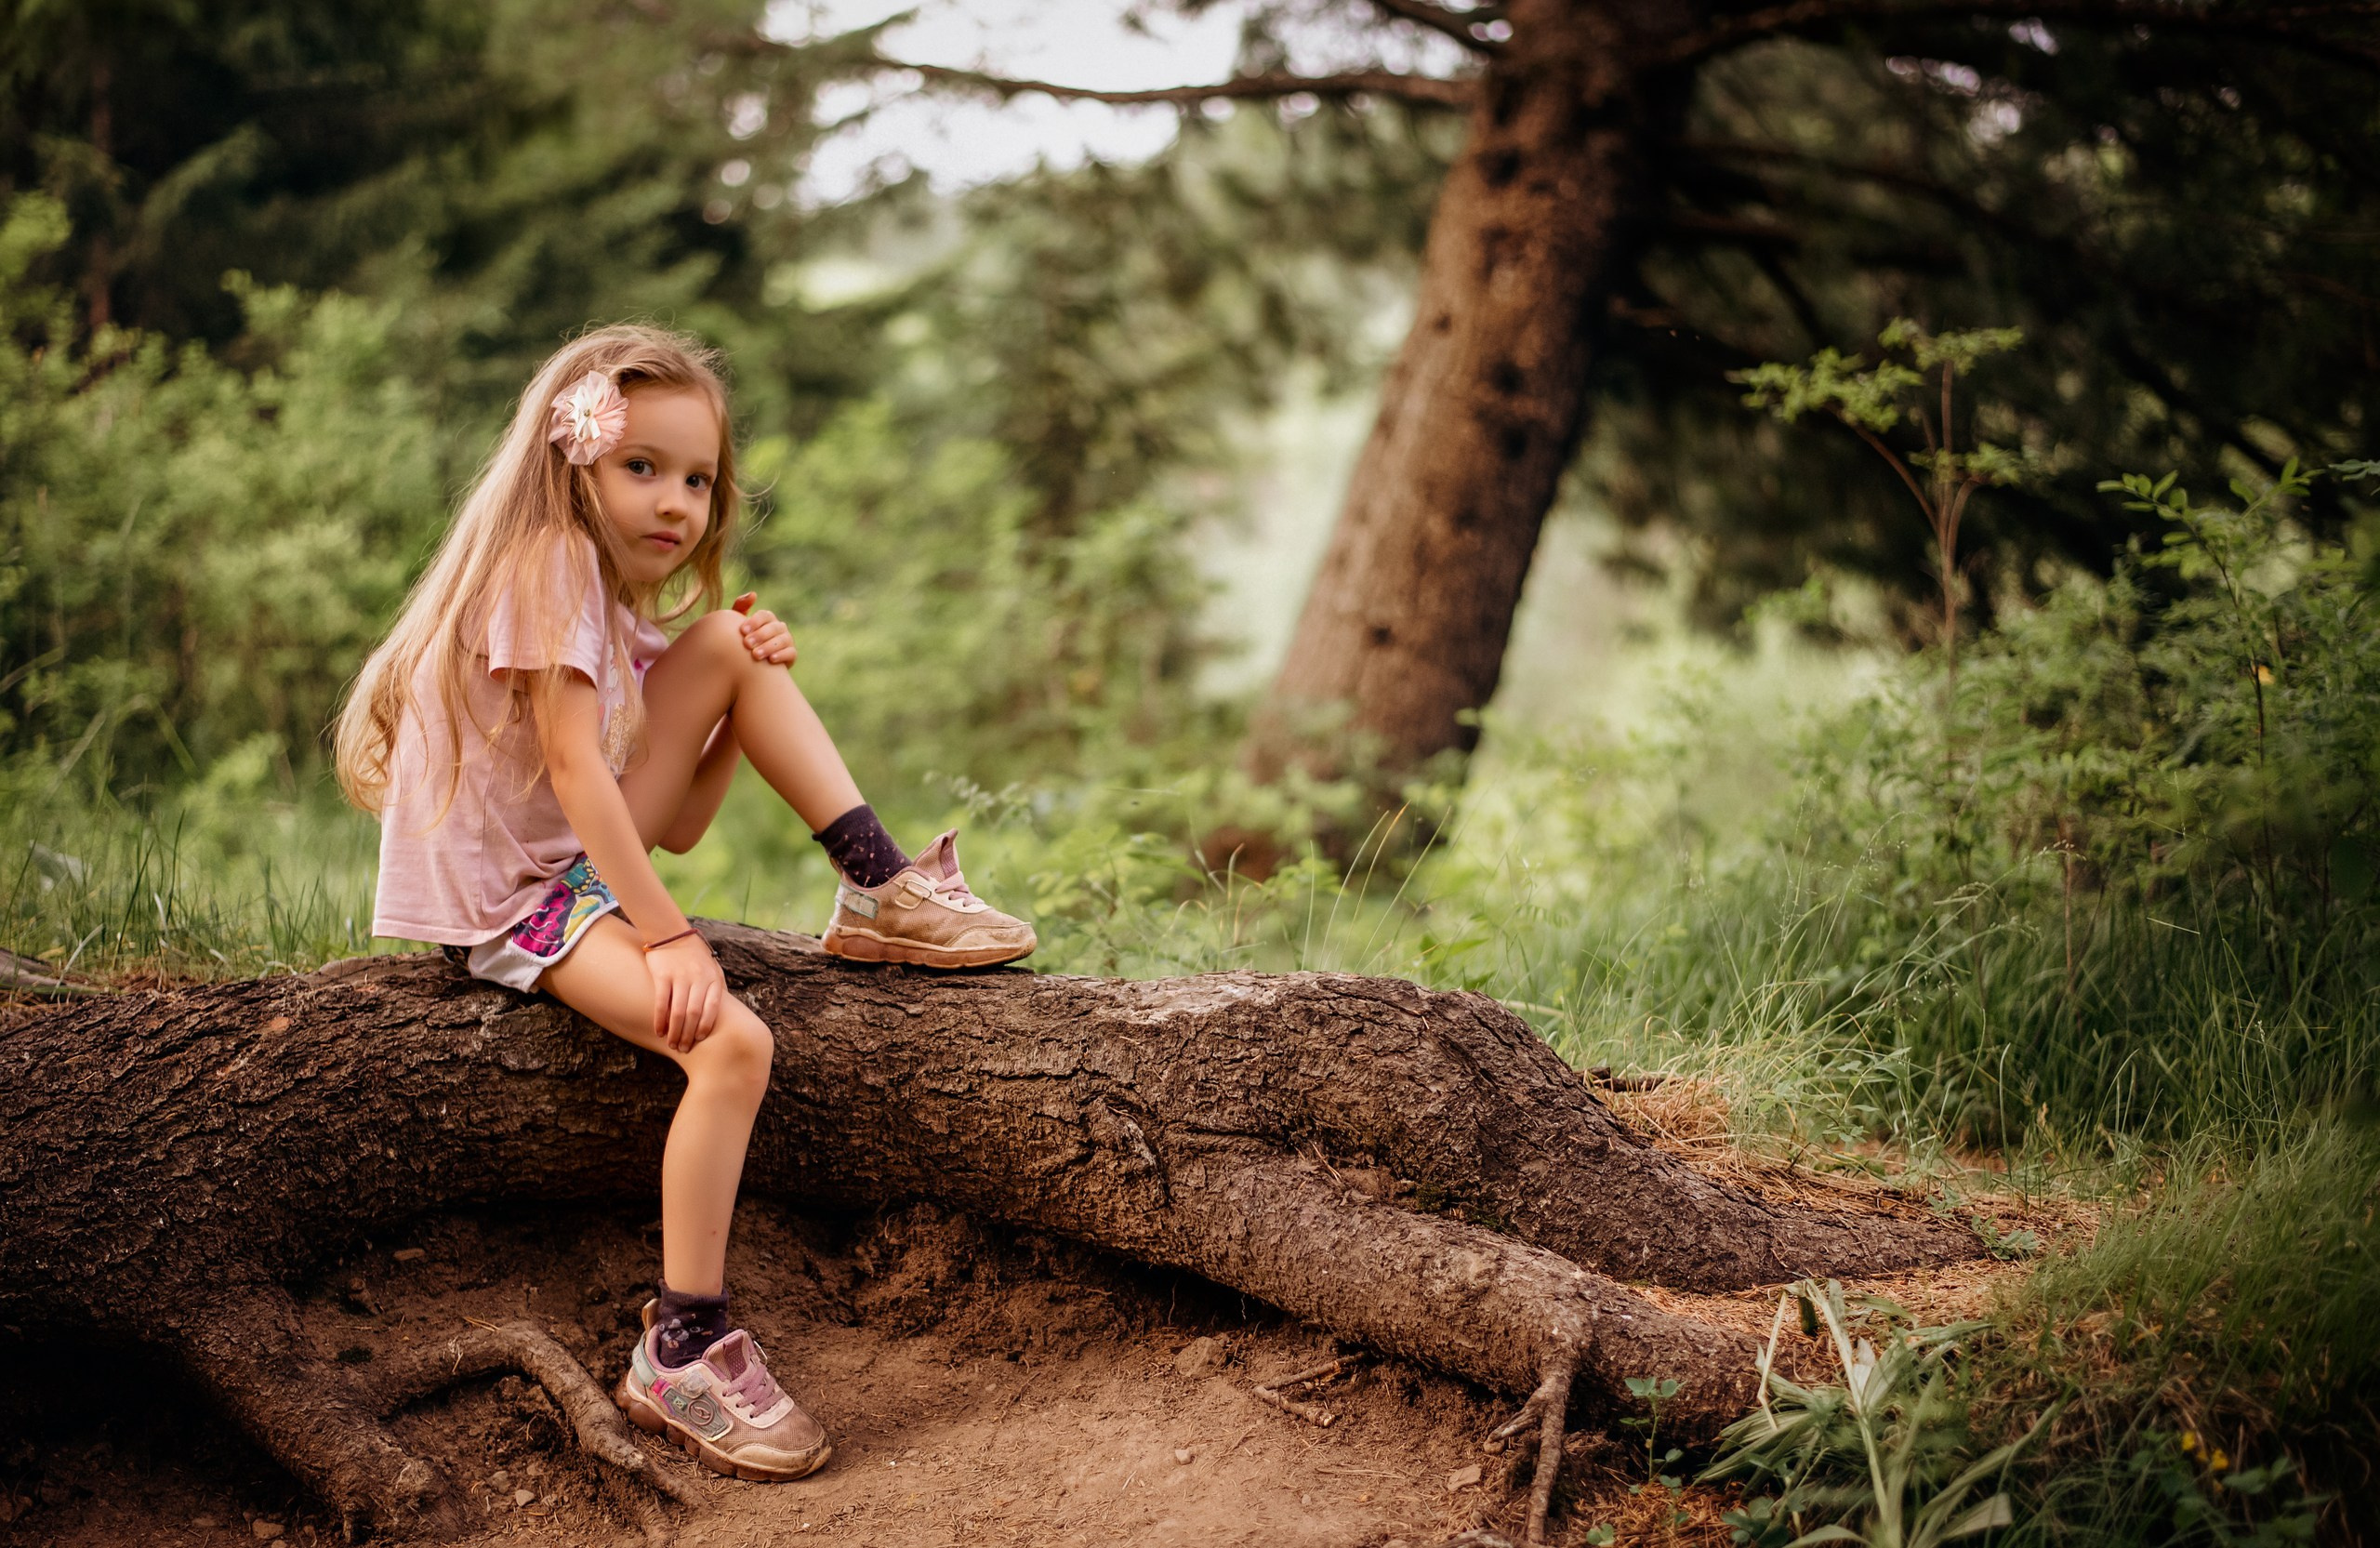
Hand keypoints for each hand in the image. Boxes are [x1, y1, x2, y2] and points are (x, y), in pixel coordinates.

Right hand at [645, 932, 725, 1051]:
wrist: (672, 934)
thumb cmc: (695, 956)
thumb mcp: (712, 969)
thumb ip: (717, 988)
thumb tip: (724, 1013)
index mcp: (713, 979)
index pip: (713, 1008)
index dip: (706, 1026)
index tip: (700, 1040)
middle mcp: (698, 978)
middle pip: (694, 1014)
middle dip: (689, 1035)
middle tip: (684, 1048)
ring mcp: (680, 977)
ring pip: (678, 1011)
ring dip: (675, 1032)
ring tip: (672, 1044)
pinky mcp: (663, 975)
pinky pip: (661, 1002)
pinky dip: (660, 1020)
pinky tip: (659, 1031)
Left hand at [730, 592, 795, 665]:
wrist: (751, 662)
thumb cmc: (744, 639)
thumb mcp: (739, 625)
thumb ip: (741, 607)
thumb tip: (753, 594)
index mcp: (767, 618)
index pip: (764, 615)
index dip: (754, 622)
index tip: (742, 631)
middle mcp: (779, 627)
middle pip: (773, 627)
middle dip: (760, 635)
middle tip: (747, 644)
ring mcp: (787, 639)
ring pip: (782, 640)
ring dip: (769, 646)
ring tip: (756, 654)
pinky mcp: (792, 654)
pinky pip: (791, 652)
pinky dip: (782, 655)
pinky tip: (771, 660)